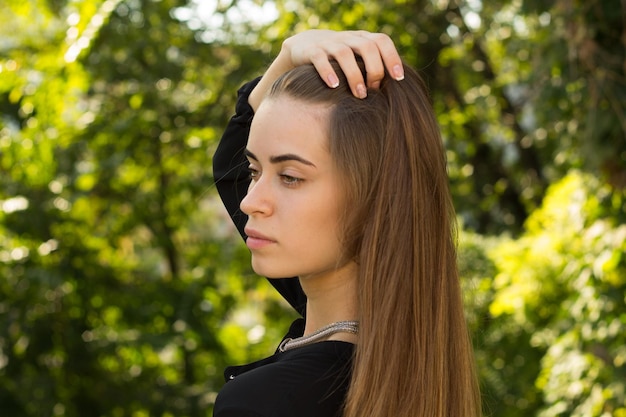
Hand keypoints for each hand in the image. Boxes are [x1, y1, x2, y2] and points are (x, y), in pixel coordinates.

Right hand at [249, 30, 403, 108]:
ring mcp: (328, 43)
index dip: (392, 57)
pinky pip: (320, 59)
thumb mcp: (357, 60)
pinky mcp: (311, 51)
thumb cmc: (339, 62)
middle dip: (374, 70)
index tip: (399, 78)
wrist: (304, 47)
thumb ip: (373, 70)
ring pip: (344, 53)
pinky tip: (333, 86)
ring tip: (359, 95)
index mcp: (362, 39)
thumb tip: (395, 93)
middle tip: (374, 91)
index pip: (382, 41)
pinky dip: (328, 72)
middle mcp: (347, 39)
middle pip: (366, 47)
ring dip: (354, 75)